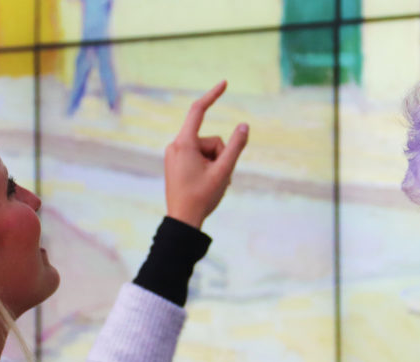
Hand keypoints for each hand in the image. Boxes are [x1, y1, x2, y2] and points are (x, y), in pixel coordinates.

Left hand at [164, 81, 248, 228]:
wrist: (182, 221)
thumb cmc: (202, 197)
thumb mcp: (224, 171)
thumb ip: (236, 146)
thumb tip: (245, 126)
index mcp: (184, 144)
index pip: (198, 110)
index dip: (213, 95)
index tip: (225, 83)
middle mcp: (175, 146)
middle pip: (210, 139)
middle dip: (220, 155)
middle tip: (221, 178)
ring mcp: (174, 155)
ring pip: (205, 150)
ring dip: (215, 164)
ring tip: (214, 183)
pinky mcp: (175, 163)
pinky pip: (197, 157)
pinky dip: (207, 167)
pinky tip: (207, 184)